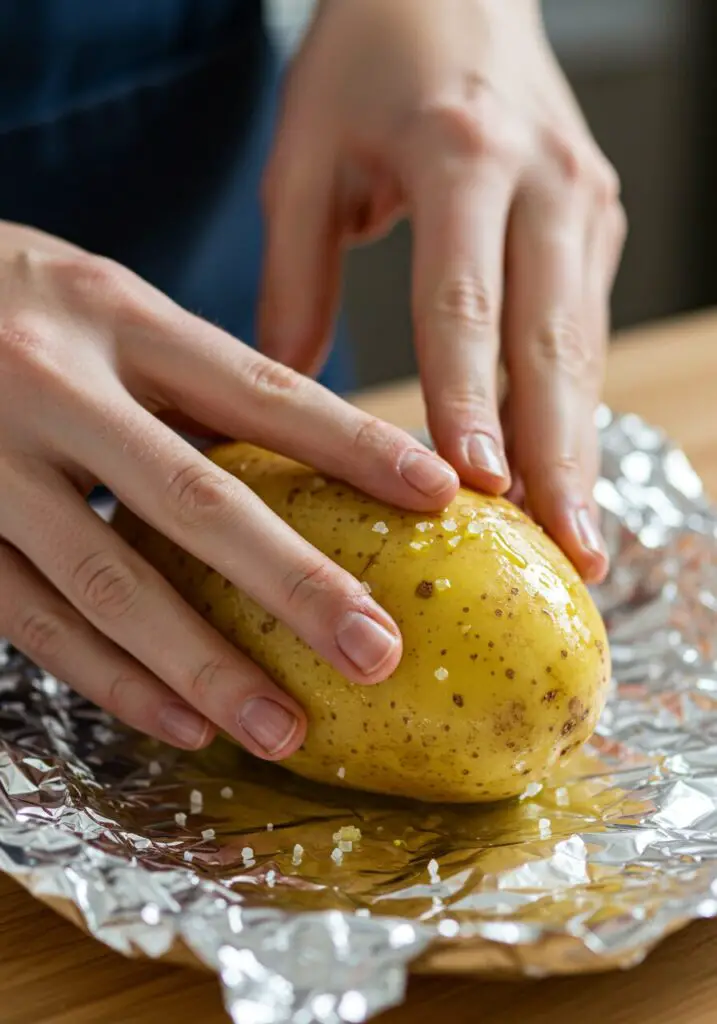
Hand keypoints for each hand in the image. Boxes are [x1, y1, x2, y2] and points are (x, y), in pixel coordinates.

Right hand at [0, 222, 457, 756]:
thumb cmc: (19, 302)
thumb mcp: (107, 306)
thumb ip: (194, 378)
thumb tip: (309, 457)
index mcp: (117, 315)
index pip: (260, 388)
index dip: (353, 446)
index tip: (442, 495)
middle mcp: (55, 384)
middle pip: (193, 497)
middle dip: (292, 584)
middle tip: (377, 654)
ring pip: (108, 579)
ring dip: (202, 665)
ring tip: (284, 730)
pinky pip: (33, 619)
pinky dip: (110, 677)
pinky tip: (181, 722)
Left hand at [260, 0, 625, 582]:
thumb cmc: (370, 60)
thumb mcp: (306, 149)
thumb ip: (293, 271)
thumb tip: (284, 388)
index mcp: (462, 154)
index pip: (466, 300)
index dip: (472, 399)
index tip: (477, 488)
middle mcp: (542, 182)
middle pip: (552, 340)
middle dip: (560, 456)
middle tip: (567, 552)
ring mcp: (585, 202)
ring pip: (585, 347)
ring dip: (583, 448)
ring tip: (581, 542)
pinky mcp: (597, 221)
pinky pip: (587, 330)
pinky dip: (578, 408)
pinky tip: (569, 473)